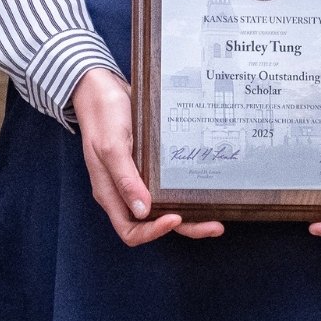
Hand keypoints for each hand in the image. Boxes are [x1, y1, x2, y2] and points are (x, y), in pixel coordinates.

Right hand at [71, 68, 223, 246]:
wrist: (103, 88)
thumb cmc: (103, 116)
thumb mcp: (111, 146)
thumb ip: (125, 179)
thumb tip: (143, 211)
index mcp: (110, 193)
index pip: (130, 230)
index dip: (152, 231)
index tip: (174, 218)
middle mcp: (124, 191)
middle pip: (153, 222)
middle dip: (184, 226)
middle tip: (214, 224)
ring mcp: (137, 179)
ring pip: (163, 205)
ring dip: (189, 212)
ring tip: (217, 212)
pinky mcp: (147, 165)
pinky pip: (166, 185)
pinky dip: (183, 189)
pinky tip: (202, 184)